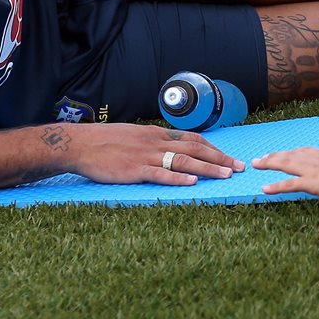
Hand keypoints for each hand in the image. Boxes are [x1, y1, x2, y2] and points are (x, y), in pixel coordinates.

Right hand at [70, 123, 245, 185]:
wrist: (79, 143)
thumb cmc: (105, 141)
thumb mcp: (135, 136)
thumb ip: (154, 142)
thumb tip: (171, 149)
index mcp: (157, 134)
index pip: (193, 139)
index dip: (214, 149)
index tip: (229, 158)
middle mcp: (156, 142)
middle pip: (195, 149)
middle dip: (219, 158)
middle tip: (238, 168)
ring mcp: (145, 156)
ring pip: (183, 161)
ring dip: (207, 168)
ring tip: (225, 175)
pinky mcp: (133, 170)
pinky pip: (160, 174)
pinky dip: (178, 179)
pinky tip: (193, 183)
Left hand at [251, 147, 318, 199]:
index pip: (304, 152)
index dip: (291, 152)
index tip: (283, 152)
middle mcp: (315, 161)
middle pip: (290, 155)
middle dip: (274, 156)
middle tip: (261, 157)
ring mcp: (311, 171)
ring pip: (285, 164)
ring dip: (269, 163)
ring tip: (257, 164)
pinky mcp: (310, 182)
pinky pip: (288, 184)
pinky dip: (275, 186)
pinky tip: (264, 188)